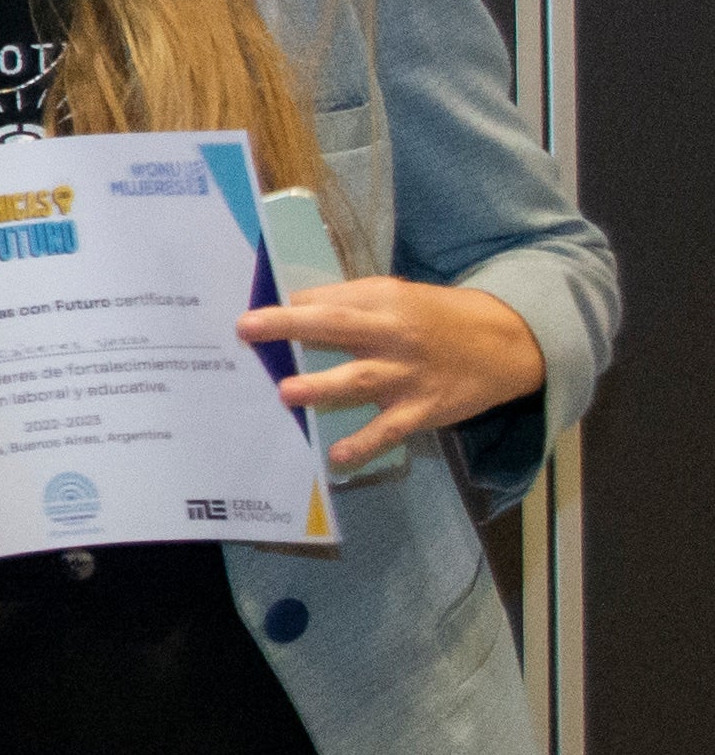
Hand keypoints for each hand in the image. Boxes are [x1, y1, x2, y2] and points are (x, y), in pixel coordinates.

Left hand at [238, 275, 542, 471]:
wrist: (507, 342)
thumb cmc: (437, 319)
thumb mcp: (398, 297)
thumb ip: (352, 305)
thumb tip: (294, 310)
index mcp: (383, 301)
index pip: (328, 301)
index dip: (289, 307)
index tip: (249, 318)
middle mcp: (393, 335)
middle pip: (336, 327)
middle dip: (290, 327)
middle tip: (246, 330)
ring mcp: (408, 374)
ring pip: (360, 379)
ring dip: (322, 386)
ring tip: (287, 393)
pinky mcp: (423, 408)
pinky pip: (390, 429)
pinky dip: (365, 444)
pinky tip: (337, 457)